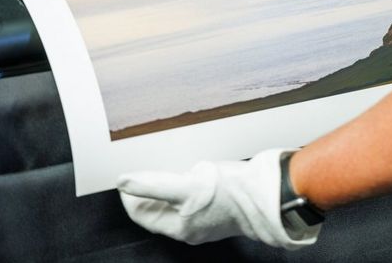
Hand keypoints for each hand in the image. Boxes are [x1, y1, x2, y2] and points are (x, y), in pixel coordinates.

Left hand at [117, 149, 320, 249]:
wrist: (268, 193)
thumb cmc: (232, 193)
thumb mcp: (187, 185)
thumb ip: (153, 185)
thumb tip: (124, 182)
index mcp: (178, 228)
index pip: (140, 212)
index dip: (132, 191)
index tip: (129, 171)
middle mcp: (190, 227)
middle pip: (157, 206)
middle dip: (151, 186)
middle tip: (150, 163)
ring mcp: (205, 218)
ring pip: (175, 199)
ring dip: (170, 181)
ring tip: (172, 163)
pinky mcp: (218, 206)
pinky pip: (193, 194)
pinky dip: (188, 181)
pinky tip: (194, 167)